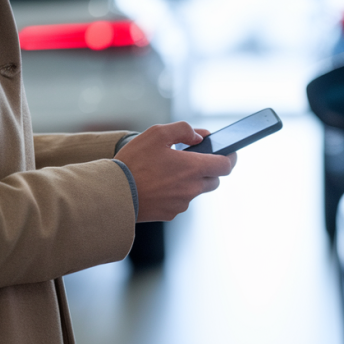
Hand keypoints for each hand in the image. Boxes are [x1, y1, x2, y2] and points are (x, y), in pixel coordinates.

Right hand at [115, 122, 236, 221]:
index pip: (226, 165)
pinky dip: (175, 193)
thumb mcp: (157, 134)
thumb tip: (199, 136)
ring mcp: (182, 203)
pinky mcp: (170, 214)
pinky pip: (180, 202)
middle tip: (193, 160)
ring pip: (195, 191)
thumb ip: (183, 130)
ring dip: (189, 181)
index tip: (229, 152)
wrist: (113, 194)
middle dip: (208, 170)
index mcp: (194, 168)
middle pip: (213, 180)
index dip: (230, 157)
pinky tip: (158, 185)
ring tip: (168, 171)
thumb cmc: (134, 162)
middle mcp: (192, 188)